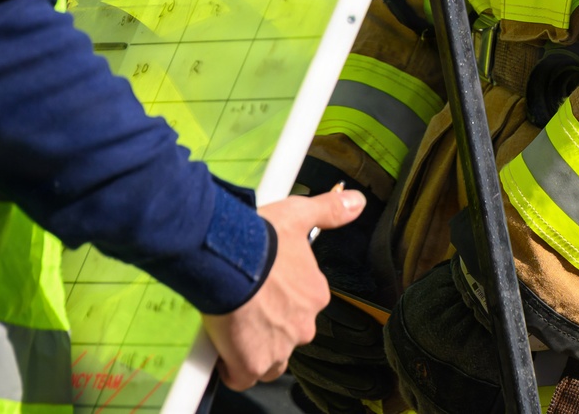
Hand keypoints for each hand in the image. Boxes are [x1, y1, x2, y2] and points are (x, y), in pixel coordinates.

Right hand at [203, 188, 364, 390]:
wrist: (229, 257)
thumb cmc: (261, 237)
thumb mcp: (297, 214)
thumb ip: (328, 211)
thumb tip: (357, 202)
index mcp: (315, 295)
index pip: (303, 305)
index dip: (281, 297)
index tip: (264, 285)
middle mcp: (303, 325)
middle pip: (287, 334)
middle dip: (269, 324)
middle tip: (247, 302)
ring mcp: (278, 348)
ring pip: (269, 358)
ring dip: (254, 346)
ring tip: (234, 322)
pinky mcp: (251, 363)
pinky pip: (242, 375)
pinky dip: (232, 366)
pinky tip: (222, 345)